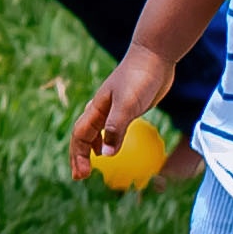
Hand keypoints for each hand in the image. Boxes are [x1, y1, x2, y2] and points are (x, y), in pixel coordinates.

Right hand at [67, 47, 171, 179]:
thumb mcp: (128, 104)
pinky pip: (110, 129)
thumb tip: (105, 155)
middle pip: (82, 136)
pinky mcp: (126, 108)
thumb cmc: (139, 78)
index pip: (80, 136)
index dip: (78, 156)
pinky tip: (112, 148)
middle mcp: (100, 109)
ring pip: (94, 132)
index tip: (82, 175)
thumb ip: (116, 128)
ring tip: (90, 166)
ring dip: (89, 150)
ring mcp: (112, 108)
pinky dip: (106, 141)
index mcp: (97, 108)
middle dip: (78, 157)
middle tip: (80, 177)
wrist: (154, 57)